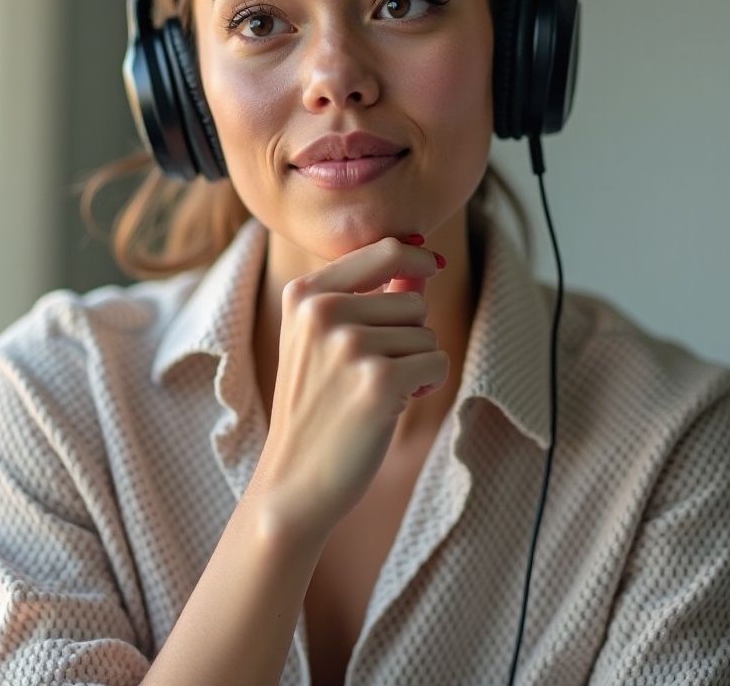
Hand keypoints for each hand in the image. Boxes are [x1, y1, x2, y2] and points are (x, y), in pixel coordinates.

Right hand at [249, 237, 447, 536]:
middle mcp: (323, 312)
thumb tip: (423, 264)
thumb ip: (371, 296)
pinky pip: (436, 363)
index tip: (431, 264)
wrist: (293, 480)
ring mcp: (350, 346)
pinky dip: (426, 385)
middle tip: (368, 372)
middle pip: (412, 300)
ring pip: (425, 334)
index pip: (384, 250)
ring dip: (414, 364)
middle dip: (407, 335)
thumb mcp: (324, 339)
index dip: (415, 256)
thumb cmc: (316, 405)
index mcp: (304, 293)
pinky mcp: (379, 381)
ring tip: (372, 391)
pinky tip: (391, 406)